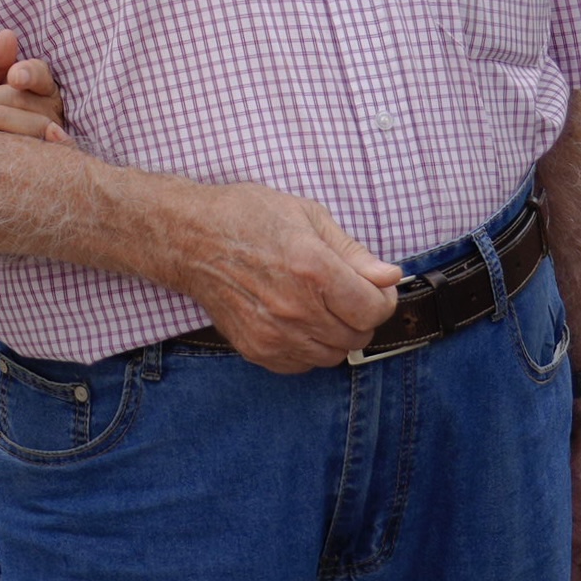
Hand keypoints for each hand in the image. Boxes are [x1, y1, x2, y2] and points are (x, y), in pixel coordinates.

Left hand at [0, 28, 70, 144]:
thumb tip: (8, 35)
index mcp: (38, 83)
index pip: (39, 74)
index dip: (28, 73)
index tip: (13, 76)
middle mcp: (49, 106)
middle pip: (24, 101)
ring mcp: (50, 133)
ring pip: (31, 127)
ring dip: (1, 121)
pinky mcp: (46, 158)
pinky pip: (42, 155)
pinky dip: (40, 153)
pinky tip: (28, 151)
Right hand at [154, 183, 400, 371]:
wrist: (190, 238)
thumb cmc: (247, 216)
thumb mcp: (307, 216)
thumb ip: (353, 251)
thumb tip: (390, 276)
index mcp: (314, 269)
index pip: (374, 308)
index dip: (383, 297)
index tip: (375, 286)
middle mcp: (296, 309)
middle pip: (358, 335)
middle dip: (361, 315)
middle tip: (346, 292)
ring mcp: (274, 334)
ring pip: (333, 355)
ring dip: (337, 333)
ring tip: (320, 305)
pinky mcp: (257, 349)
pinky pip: (303, 365)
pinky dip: (310, 347)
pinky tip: (298, 320)